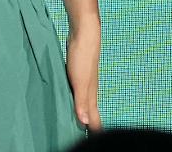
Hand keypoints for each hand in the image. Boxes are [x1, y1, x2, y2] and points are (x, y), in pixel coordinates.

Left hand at [66, 17, 100, 131]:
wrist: (85, 31)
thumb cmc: (83, 55)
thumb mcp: (80, 80)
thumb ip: (81, 101)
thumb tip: (85, 123)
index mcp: (91, 92)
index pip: (93, 116)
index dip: (95, 128)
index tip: (96, 139)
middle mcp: (90, 87)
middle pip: (92, 110)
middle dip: (92, 123)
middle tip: (92, 135)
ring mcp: (86, 78)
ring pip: (87, 100)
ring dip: (86, 112)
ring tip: (84, 122)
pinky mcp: (79, 70)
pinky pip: (80, 90)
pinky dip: (80, 99)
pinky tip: (75, 98)